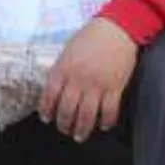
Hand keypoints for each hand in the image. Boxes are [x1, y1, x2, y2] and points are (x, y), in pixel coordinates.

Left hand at [40, 18, 138, 141]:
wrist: (117, 29)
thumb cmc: (90, 37)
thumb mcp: (67, 51)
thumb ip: (61, 70)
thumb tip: (56, 88)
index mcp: (63, 69)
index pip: (49, 96)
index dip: (46, 110)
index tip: (46, 119)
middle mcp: (78, 80)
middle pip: (67, 110)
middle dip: (64, 124)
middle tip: (64, 130)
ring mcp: (97, 85)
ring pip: (87, 115)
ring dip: (82, 129)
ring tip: (79, 136)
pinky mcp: (115, 87)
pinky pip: (109, 111)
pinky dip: (106, 121)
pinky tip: (103, 126)